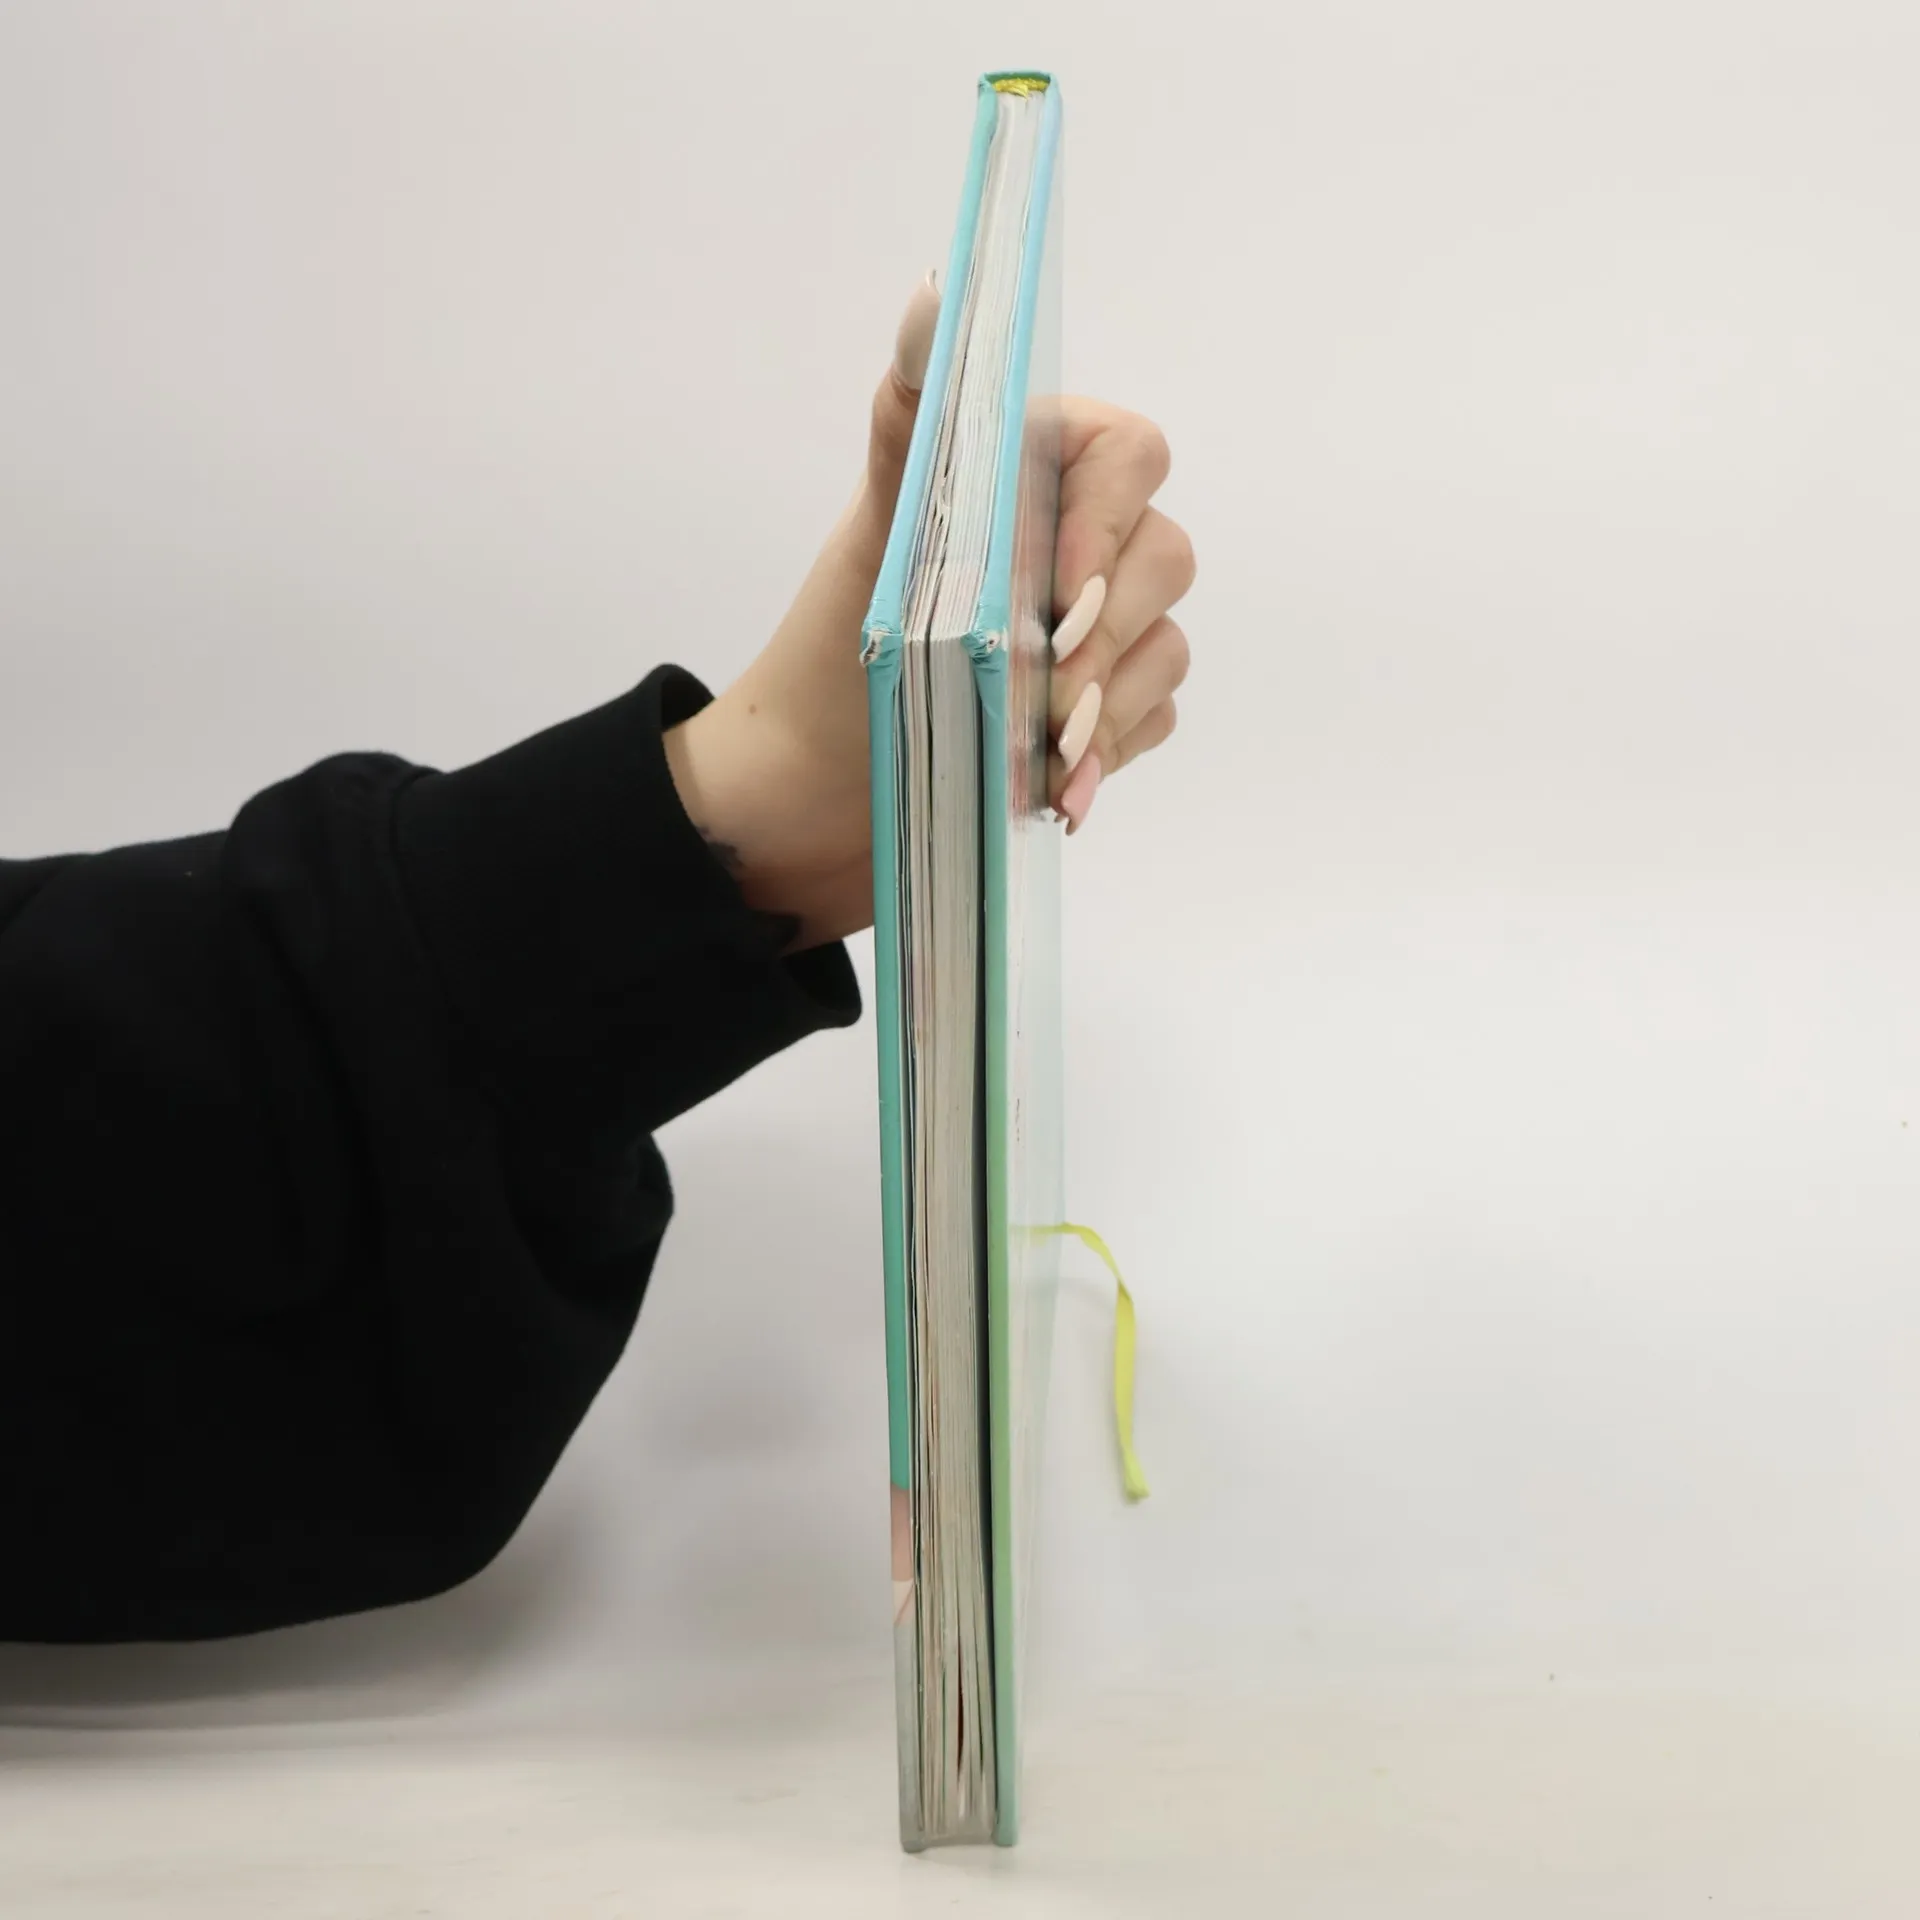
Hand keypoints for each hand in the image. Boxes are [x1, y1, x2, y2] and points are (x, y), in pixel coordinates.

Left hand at [664, 277, 1194, 949]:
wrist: (802, 810)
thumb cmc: (825, 671)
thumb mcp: (871, 546)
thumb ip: (916, 425)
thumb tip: (937, 297)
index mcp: (1019, 486)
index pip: (1127, 455)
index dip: (1110, 516)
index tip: (1059, 588)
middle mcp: (1065, 551)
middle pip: (1163, 555)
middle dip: (1104, 632)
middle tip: (1039, 691)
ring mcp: (1086, 640)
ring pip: (1164, 647)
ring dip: (1104, 706)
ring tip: (1037, 758)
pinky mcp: (1093, 720)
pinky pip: (1149, 721)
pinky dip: (1106, 756)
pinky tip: (1053, 792)